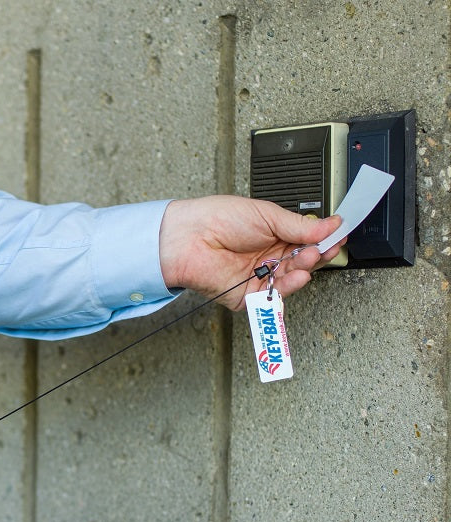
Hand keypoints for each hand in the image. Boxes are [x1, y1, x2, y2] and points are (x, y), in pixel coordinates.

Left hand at [159, 196, 344, 309]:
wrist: (190, 237)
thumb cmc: (219, 219)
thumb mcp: (267, 215)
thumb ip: (299, 226)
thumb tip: (330, 225)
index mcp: (274, 235)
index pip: (307, 241)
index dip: (324, 239)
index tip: (340, 234)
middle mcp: (268, 258)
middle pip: (303, 262)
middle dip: (318, 254)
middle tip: (327, 247)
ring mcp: (259, 277)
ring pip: (292, 279)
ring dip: (306, 269)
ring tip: (310, 257)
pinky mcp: (247, 296)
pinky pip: (273, 297)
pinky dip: (289, 287)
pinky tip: (299, 275)